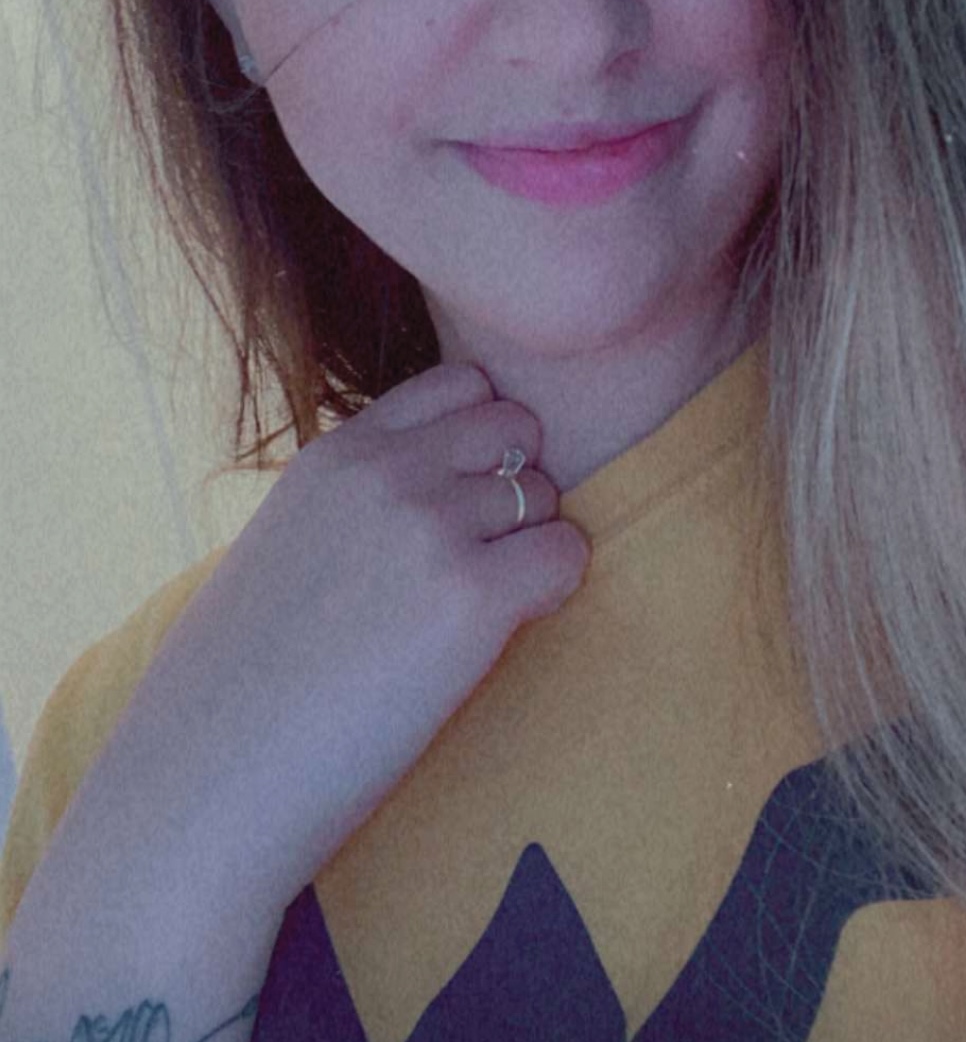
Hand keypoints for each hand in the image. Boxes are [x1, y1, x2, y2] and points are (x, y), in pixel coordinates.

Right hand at [87, 363, 588, 918]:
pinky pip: (565, 555)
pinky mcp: (471, 599)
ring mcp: (430, 529)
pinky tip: (505, 633)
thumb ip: (354, 498)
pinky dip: (556, 589)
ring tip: (485, 606)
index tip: (463, 497)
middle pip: (515, 426)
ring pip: (543, 494)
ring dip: (532, 542)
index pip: (461, 383)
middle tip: (485, 555)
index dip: (480, 437)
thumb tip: (431, 493)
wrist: (208, 775)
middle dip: (516, 481)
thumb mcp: (284, 541)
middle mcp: (386, 473)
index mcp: (336, 453)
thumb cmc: (240, 682)